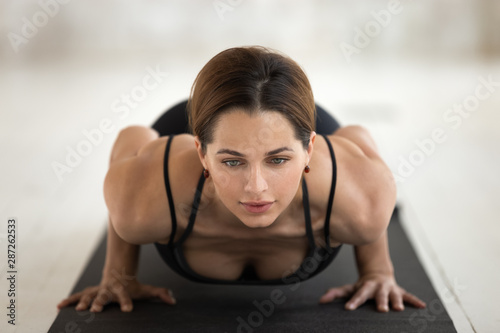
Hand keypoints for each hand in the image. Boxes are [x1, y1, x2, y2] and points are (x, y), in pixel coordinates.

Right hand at [57, 275, 175, 312]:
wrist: (118, 272)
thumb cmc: (132, 285)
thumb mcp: (145, 290)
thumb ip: (159, 294)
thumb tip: (173, 301)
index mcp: (122, 290)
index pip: (126, 296)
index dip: (127, 302)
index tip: (128, 310)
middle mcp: (108, 289)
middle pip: (104, 296)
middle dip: (100, 303)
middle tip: (95, 310)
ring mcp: (97, 290)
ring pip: (89, 295)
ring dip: (83, 301)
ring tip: (78, 309)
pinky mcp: (89, 292)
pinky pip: (78, 296)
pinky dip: (69, 300)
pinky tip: (59, 306)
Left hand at [318, 272, 425, 311]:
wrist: (378, 273)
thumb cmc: (362, 285)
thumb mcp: (350, 288)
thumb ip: (336, 293)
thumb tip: (321, 301)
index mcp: (366, 287)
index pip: (359, 295)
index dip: (354, 301)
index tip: (349, 308)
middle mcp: (379, 287)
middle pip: (379, 295)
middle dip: (381, 302)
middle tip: (382, 310)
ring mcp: (391, 289)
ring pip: (395, 295)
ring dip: (397, 301)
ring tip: (400, 309)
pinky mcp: (400, 291)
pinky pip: (409, 296)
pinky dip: (415, 301)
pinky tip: (422, 307)